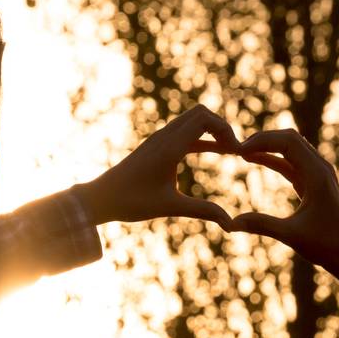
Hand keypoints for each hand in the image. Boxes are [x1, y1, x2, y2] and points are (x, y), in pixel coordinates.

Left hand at [75, 104, 237, 228]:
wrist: (101, 198)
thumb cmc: (131, 202)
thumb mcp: (170, 207)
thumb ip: (203, 211)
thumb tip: (231, 225)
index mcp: (169, 147)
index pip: (204, 119)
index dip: (225, 129)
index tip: (237, 152)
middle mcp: (164, 137)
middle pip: (201, 113)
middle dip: (222, 127)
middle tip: (237, 150)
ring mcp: (160, 139)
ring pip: (193, 120)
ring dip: (214, 131)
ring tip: (231, 151)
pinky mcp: (158, 145)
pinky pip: (186, 132)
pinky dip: (204, 138)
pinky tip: (218, 152)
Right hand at [225, 128, 338, 266]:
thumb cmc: (325, 245)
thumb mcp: (291, 235)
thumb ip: (262, 225)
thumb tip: (231, 224)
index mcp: (317, 174)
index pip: (288, 142)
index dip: (262, 141)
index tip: (239, 150)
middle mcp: (320, 168)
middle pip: (290, 139)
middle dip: (263, 139)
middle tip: (237, 147)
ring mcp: (318, 174)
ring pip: (291, 148)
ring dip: (267, 147)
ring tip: (241, 151)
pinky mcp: (313, 182)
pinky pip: (291, 162)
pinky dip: (273, 159)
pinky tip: (254, 159)